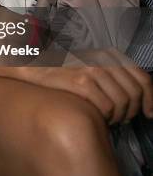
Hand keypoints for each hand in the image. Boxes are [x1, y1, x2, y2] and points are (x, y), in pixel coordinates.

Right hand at [12, 49, 152, 123]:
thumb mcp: (92, 69)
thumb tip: (139, 102)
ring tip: (106, 120)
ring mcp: (91, 70)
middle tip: (120, 120)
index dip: (150, 99)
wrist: (33, 68)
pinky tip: (96, 117)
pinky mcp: (80, 81)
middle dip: (131, 112)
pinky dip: (105, 117)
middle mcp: (103, 60)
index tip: (149, 114)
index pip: (142, 78)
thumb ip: (113, 79)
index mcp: (109, 55)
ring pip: (121, 103)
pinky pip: (105, 107)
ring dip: (117, 117)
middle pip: (134, 94)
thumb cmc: (63, 73)